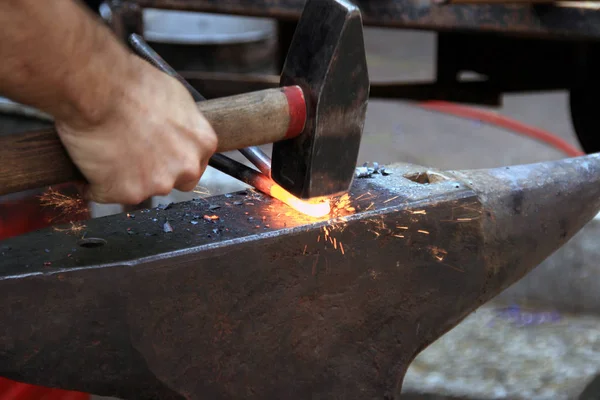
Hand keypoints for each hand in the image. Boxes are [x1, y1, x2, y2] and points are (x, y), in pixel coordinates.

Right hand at [55, 55, 217, 204]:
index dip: (173, 159)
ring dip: (127, 177)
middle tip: (131, 153)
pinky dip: (97, 184)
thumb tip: (178, 132)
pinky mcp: (127, 193)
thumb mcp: (175, 97)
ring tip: (109, 150)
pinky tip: (91, 162)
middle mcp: (187, 167)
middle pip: (174, 181)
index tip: (158, 154)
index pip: (195, 164)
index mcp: (203, 143)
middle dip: (155, 172)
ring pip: (142, 189)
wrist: (98, 88)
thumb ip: (184, 125)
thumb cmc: (132, 84)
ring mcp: (158, 183)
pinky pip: (108, 194)